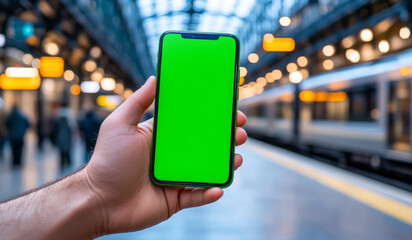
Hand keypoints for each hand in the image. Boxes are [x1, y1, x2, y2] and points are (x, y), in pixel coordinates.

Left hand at [83, 76, 246, 234]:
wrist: (98, 200)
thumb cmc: (106, 161)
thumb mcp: (120, 125)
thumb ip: (137, 102)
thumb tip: (154, 78)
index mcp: (162, 138)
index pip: (191, 124)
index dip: (211, 117)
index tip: (228, 109)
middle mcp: (171, 157)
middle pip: (205, 146)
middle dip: (225, 139)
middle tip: (241, 133)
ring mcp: (175, 178)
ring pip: (207, 170)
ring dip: (225, 164)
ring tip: (237, 158)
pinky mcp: (175, 200)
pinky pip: (197, 196)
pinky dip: (210, 193)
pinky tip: (220, 187)